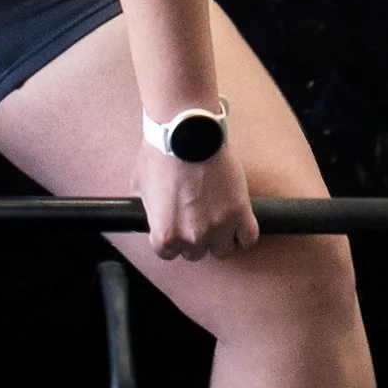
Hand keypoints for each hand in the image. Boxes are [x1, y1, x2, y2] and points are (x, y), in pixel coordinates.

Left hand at [140, 136, 258, 260]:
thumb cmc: (161, 153)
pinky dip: (244, 234)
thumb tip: (147, 213)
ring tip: (217, 220)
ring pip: (223, 250)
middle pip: (196, 253)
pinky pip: (248, 238)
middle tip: (196, 217)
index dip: (172, 239)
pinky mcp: (240, 212)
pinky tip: (238, 225)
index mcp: (165, 233)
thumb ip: (146, 208)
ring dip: (220, 238)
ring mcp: (219, 226)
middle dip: (195, 238)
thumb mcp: (139, 184)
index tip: (177, 229)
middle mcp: (192, 236)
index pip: (168, 253)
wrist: (186, 133)